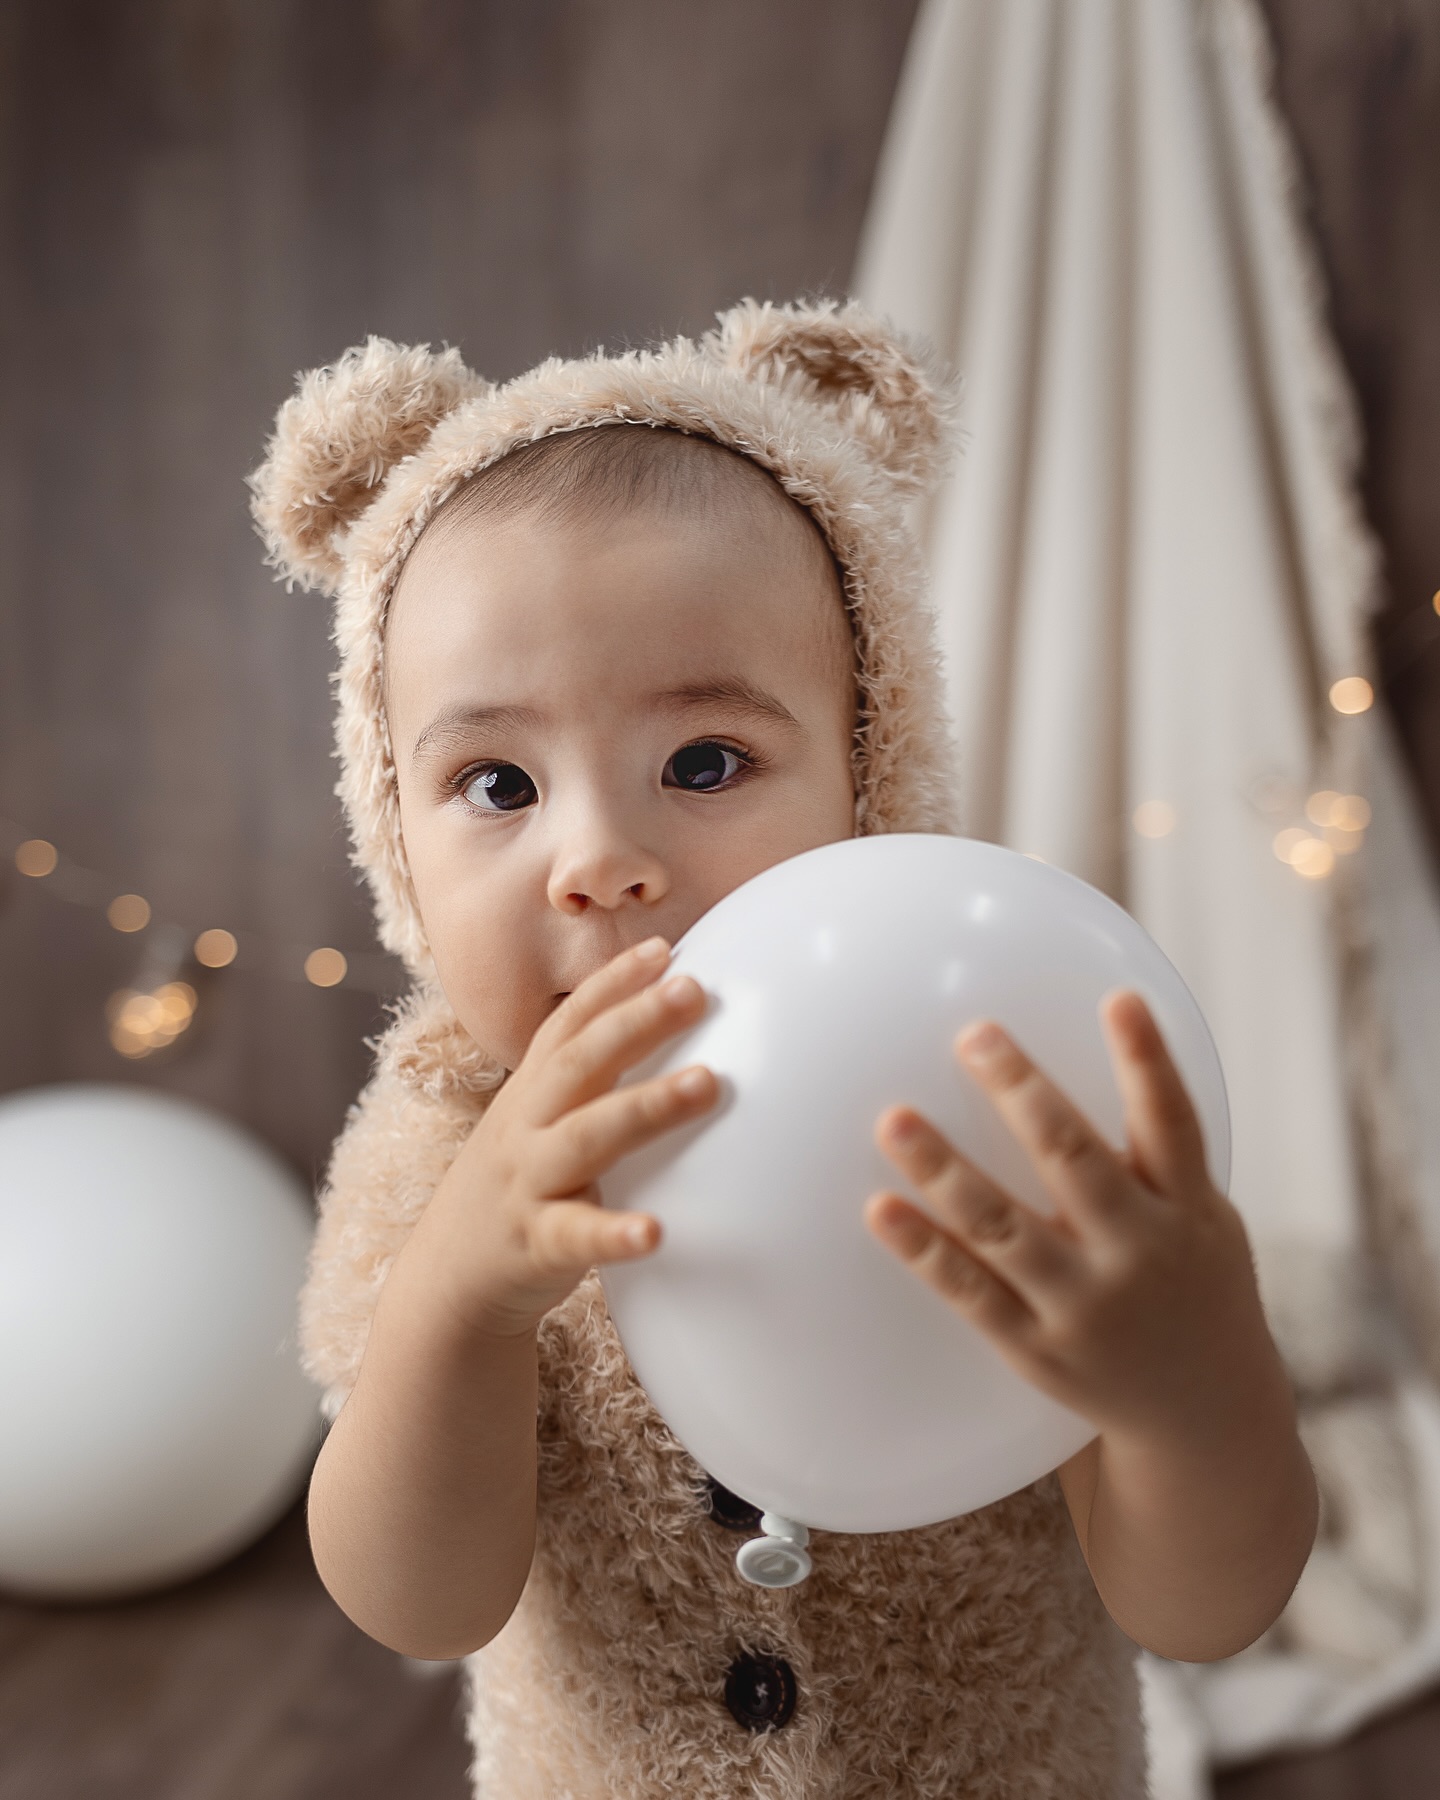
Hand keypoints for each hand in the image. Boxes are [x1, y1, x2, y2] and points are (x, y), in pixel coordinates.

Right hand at [411, 937, 717, 1341]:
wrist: (449, 1278)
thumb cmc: (520, 1184)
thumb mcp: (540, 1121)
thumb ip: (590, 1079)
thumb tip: (663, 1025)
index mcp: (531, 1092)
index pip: (569, 1024)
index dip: (612, 984)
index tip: (664, 949)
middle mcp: (525, 1126)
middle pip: (579, 1064)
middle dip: (636, 1021)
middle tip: (693, 989)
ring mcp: (527, 1183)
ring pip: (586, 1137)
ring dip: (647, 1106)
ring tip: (707, 1083)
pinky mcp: (535, 1244)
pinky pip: (576, 1236)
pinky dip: (614, 1233)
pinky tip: (656, 1232)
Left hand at [865, 991, 1274, 1449]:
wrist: (1206, 1421)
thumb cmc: (1195, 1287)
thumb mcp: (1207, 1219)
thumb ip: (1160, 1152)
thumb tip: (1113, 1046)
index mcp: (1189, 1209)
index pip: (1172, 1123)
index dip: (1149, 1061)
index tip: (1119, 999)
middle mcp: (1139, 1253)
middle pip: (1075, 1161)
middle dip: (1024, 1094)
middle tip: (974, 1035)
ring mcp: (1086, 1305)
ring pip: (1005, 1227)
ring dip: (945, 1170)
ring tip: (893, 1120)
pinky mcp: (1038, 1349)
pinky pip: (972, 1293)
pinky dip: (925, 1250)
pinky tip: (882, 1210)